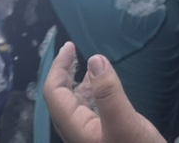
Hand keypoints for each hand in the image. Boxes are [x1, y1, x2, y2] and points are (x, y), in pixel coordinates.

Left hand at [43, 42, 165, 142]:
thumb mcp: (124, 123)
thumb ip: (108, 92)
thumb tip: (94, 59)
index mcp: (76, 128)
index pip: (54, 94)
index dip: (58, 68)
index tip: (71, 46)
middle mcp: (78, 132)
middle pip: (60, 98)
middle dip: (64, 72)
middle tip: (74, 49)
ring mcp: (90, 135)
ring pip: (75, 104)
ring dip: (77, 81)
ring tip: (89, 64)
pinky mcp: (104, 137)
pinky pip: (90, 111)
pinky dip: (92, 92)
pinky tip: (103, 86)